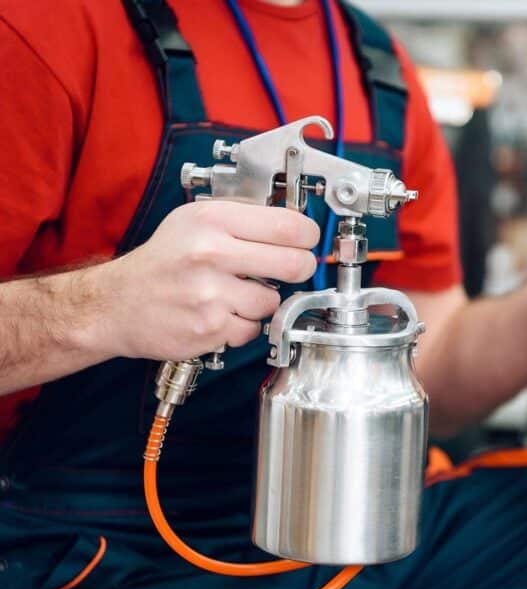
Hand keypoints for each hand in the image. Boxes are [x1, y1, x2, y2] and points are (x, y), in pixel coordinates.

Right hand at [87, 201, 319, 359]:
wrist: (115, 304)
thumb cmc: (162, 261)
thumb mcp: (194, 220)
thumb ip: (242, 218)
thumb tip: (294, 224)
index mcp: (211, 220)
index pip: (287, 225)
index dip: (308, 235)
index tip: (307, 240)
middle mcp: (211, 254)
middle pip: (294, 264)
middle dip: (300, 268)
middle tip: (291, 268)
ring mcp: (210, 294)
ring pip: (273, 301)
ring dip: (263, 301)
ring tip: (236, 293)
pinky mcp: (210, 328)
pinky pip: (252, 329)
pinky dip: (242, 325)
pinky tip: (220, 313)